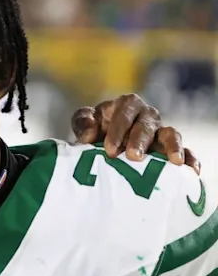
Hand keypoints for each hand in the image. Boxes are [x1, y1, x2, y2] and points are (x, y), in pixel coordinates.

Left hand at [71, 93, 200, 174]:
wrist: (104, 144)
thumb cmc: (95, 129)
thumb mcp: (85, 122)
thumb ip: (83, 122)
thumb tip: (89, 134)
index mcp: (127, 105)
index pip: (125, 113)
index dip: (118, 130)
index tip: (109, 150)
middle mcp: (147, 116)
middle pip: (147, 125)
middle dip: (140, 140)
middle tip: (133, 156)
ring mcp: (160, 132)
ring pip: (171, 134)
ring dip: (172, 147)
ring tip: (174, 161)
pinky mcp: (169, 148)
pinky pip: (185, 150)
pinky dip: (190, 158)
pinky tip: (192, 170)